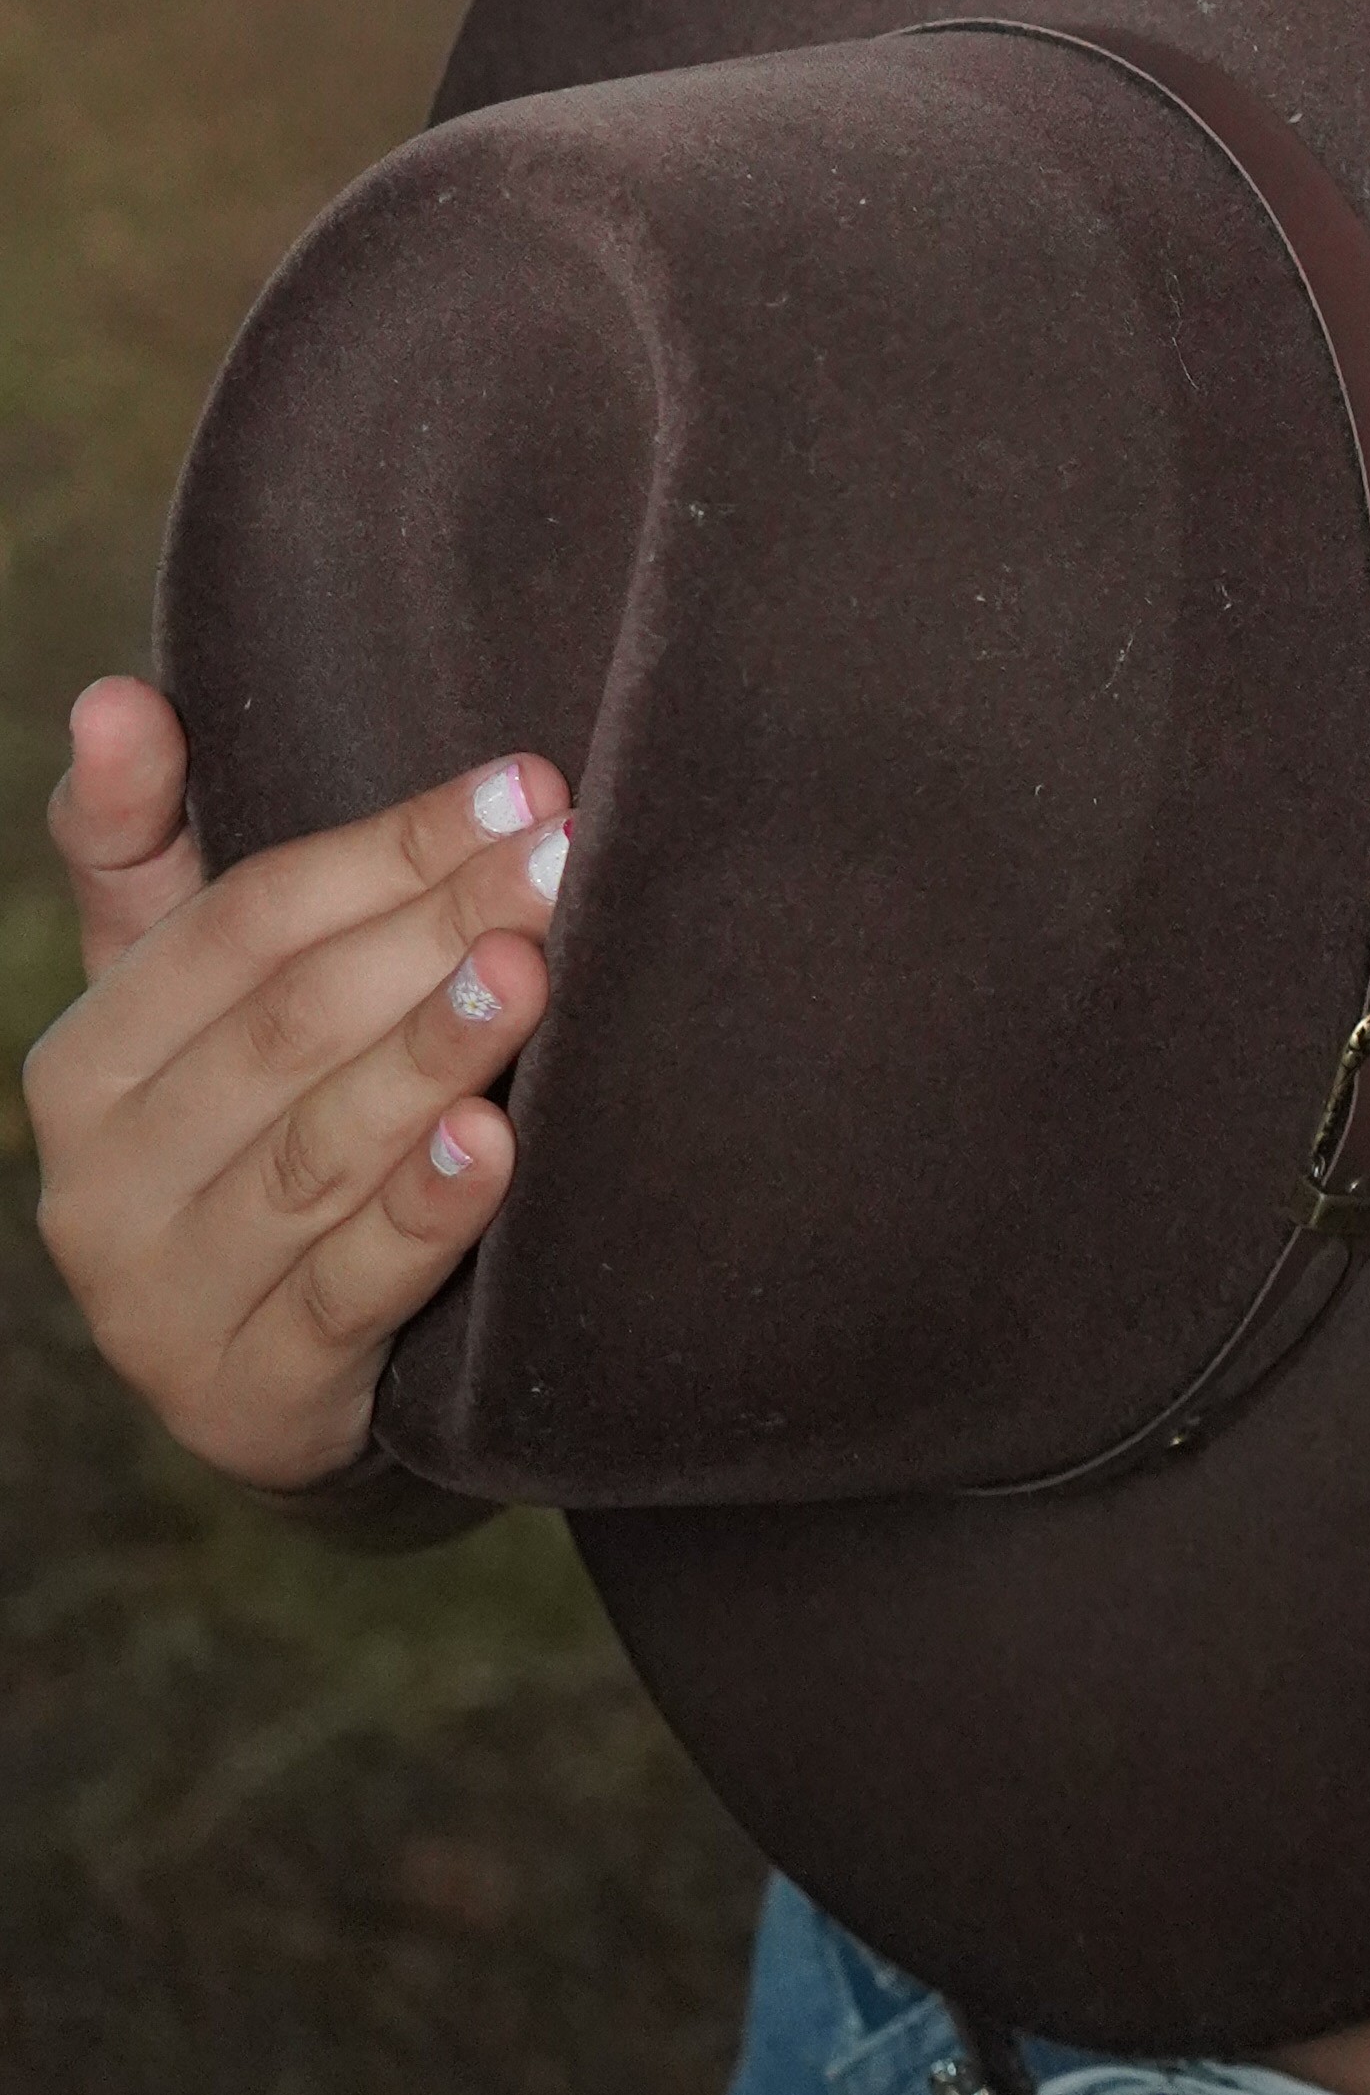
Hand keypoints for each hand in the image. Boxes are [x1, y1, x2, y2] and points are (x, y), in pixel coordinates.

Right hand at [30, 678, 572, 1488]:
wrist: (274, 1369)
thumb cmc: (242, 1128)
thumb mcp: (178, 994)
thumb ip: (142, 846)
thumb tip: (111, 696)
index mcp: (82, 1065)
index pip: (236, 928)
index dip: (381, 850)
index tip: (522, 784)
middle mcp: (100, 1187)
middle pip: (287, 1029)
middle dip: (435, 932)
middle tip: (562, 861)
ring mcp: (167, 1304)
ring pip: (318, 1155)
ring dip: (430, 1056)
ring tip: (534, 974)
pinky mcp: (251, 1398)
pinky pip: (348, 1291)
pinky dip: (424, 1216)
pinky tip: (496, 1147)